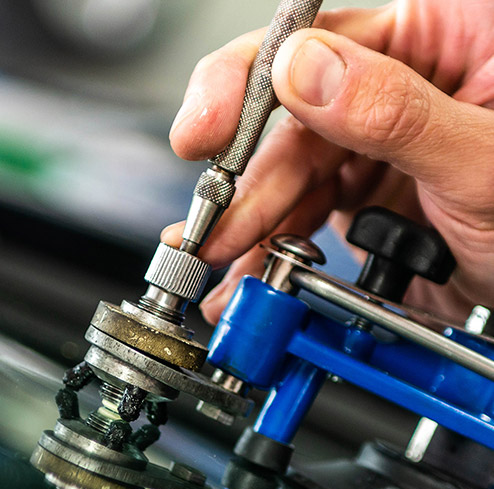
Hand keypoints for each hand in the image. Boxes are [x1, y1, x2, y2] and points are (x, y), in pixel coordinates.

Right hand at [162, 1, 493, 323]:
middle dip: (244, 185)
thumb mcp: (488, 160)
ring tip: (219, 261)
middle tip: (208, 227)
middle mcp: (398, 85)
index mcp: (441, 36)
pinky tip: (248, 270)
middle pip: (292, 124)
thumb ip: (395, 111)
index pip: (325, 40)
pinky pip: (303, 215)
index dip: (249, 83)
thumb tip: (306, 71)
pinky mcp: (364, 196)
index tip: (204, 128)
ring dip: (249, 226)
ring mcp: (377, 145)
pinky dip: (272, 248)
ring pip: (289, 177)